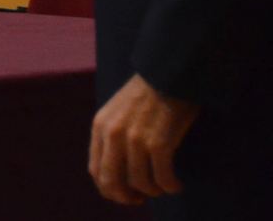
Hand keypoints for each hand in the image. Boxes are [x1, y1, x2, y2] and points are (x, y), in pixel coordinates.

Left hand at [89, 73, 199, 204]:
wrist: (168, 73)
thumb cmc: (146, 94)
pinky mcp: (159, 142)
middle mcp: (113, 134)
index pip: (96, 170)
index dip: (109, 190)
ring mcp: (135, 138)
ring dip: (154, 192)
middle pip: (112, 182)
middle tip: (141, 200)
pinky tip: (176, 185)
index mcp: (100, 126)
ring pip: (140, 183)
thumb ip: (111, 136)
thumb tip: (117, 172)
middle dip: (126, 197)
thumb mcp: (117, 111)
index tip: (125, 195)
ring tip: (163, 187)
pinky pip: (162, 178)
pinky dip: (170, 186)